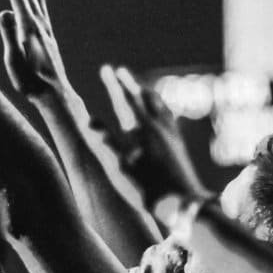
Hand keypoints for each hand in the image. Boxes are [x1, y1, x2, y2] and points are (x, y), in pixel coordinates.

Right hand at [0, 0, 70, 98]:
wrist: (55, 95)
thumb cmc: (31, 82)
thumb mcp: (13, 60)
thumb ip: (8, 35)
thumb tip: (4, 12)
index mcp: (30, 28)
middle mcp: (41, 27)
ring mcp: (48, 33)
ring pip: (38, 2)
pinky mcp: (50, 40)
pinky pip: (41, 12)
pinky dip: (32, 3)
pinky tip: (27, 11)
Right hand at [101, 67, 208, 207]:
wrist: (184, 205)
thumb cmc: (148, 190)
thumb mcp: (121, 169)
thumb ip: (105, 143)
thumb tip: (88, 121)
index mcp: (142, 130)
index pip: (125, 101)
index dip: (114, 84)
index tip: (106, 68)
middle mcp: (159, 128)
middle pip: (143, 99)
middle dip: (129, 84)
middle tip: (120, 70)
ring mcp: (172, 136)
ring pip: (160, 108)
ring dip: (148, 95)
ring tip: (143, 88)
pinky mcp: (179, 147)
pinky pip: (171, 120)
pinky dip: (164, 111)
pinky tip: (166, 117)